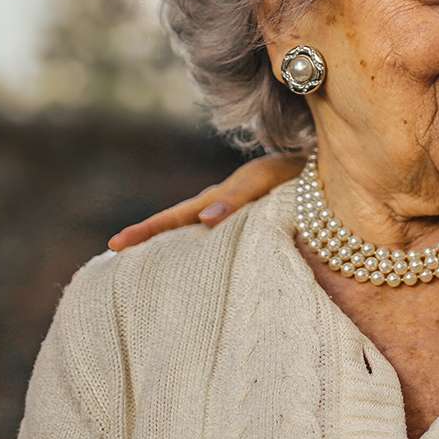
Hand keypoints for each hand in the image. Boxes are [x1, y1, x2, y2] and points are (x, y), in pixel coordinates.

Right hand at [105, 154, 303, 250]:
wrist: (325, 169)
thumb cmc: (295, 172)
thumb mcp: (263, 181)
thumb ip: (235, 198)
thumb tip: (202, 221)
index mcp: (218, 198)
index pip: (174, 217)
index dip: (145, 231)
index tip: (115, 245)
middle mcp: (220, 208)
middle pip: (176, 226)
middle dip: (146, 240)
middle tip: (113, 257)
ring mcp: (232, 216)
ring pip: (193, 234)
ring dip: (170, 247)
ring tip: (143, 268)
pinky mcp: (249, 224)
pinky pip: (217, 241)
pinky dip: (199, 251)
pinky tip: (193, 268)